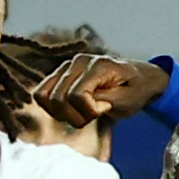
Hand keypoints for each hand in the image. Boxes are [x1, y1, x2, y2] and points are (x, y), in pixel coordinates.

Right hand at [32, 55, 171, 128]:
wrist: (137, 79)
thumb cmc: (135, 90)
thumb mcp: (127, 100)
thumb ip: (104, 100)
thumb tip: (82, 100)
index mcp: (98, 65)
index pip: (77, 95)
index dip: (88, 111)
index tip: (105, 109)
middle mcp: (78, 61)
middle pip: (58, 98)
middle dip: (75, 116)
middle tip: (94, 114)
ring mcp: (66, 66)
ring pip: (45, 97)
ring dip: (62, 114)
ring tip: (82, 112)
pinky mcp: (58, 74)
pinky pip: (40, 94)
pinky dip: (53, 109)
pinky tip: (71, 110)